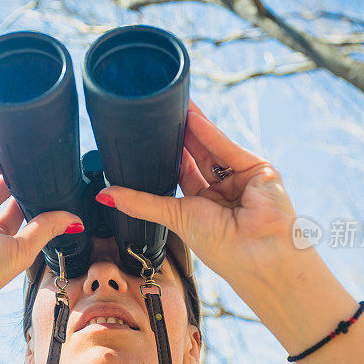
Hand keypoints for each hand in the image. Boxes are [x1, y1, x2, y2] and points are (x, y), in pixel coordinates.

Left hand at [95, 100, 297, 294]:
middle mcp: (225, 193)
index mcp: (205, 208)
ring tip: (172, 108)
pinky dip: (210, 133)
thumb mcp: (174, 218)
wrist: (260, 256)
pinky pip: (228, 148)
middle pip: (198, 157)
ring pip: (212, 148)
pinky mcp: (259, 170)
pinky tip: (193, 118)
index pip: (183, 174)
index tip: (149, 139)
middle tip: (158, 116)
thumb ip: (140, 203)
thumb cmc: (223, 248)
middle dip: (179, 137)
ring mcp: (243, 180)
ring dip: (193, 128)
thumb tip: (104, 197)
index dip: (168, 156)